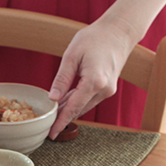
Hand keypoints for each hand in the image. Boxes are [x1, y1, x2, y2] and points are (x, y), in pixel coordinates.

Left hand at [46, 19, 134, 138]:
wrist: (119, 31)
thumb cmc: (95, 38)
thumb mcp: (72, 55)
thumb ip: (62, 78)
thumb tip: (53, 98)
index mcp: (94, 82)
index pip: (73, 108)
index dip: (61, 122)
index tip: (51, 134)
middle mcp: (104, 90)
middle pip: (79, 110)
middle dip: (63, 117)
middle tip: (47, 123)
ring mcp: (108, 90)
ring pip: (84, 106)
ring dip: (70, 109)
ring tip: (54, 111)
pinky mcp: (109, 88)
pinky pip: (90, 100)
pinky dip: (78, 101)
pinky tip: (66, 101)